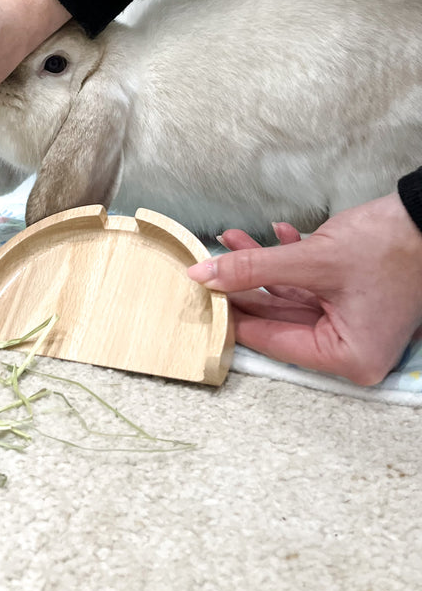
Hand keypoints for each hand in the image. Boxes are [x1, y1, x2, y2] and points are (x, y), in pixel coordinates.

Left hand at [187, 192, 421, 385]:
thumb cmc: (389, 247)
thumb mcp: (312, 260)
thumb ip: (254, 270)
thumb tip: (206, 276)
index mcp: (346, 356)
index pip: (273, 341)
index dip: (234, 316)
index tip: (202, 297)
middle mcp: (349, 347)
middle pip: (279, 319)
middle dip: (245, 284)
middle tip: (211, 266)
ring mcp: (351, 323)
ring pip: (290, 296)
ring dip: (262, 266)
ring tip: (231, 240)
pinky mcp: (352, 298)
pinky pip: (309, 284)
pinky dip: (289, 260)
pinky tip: (272, 234)